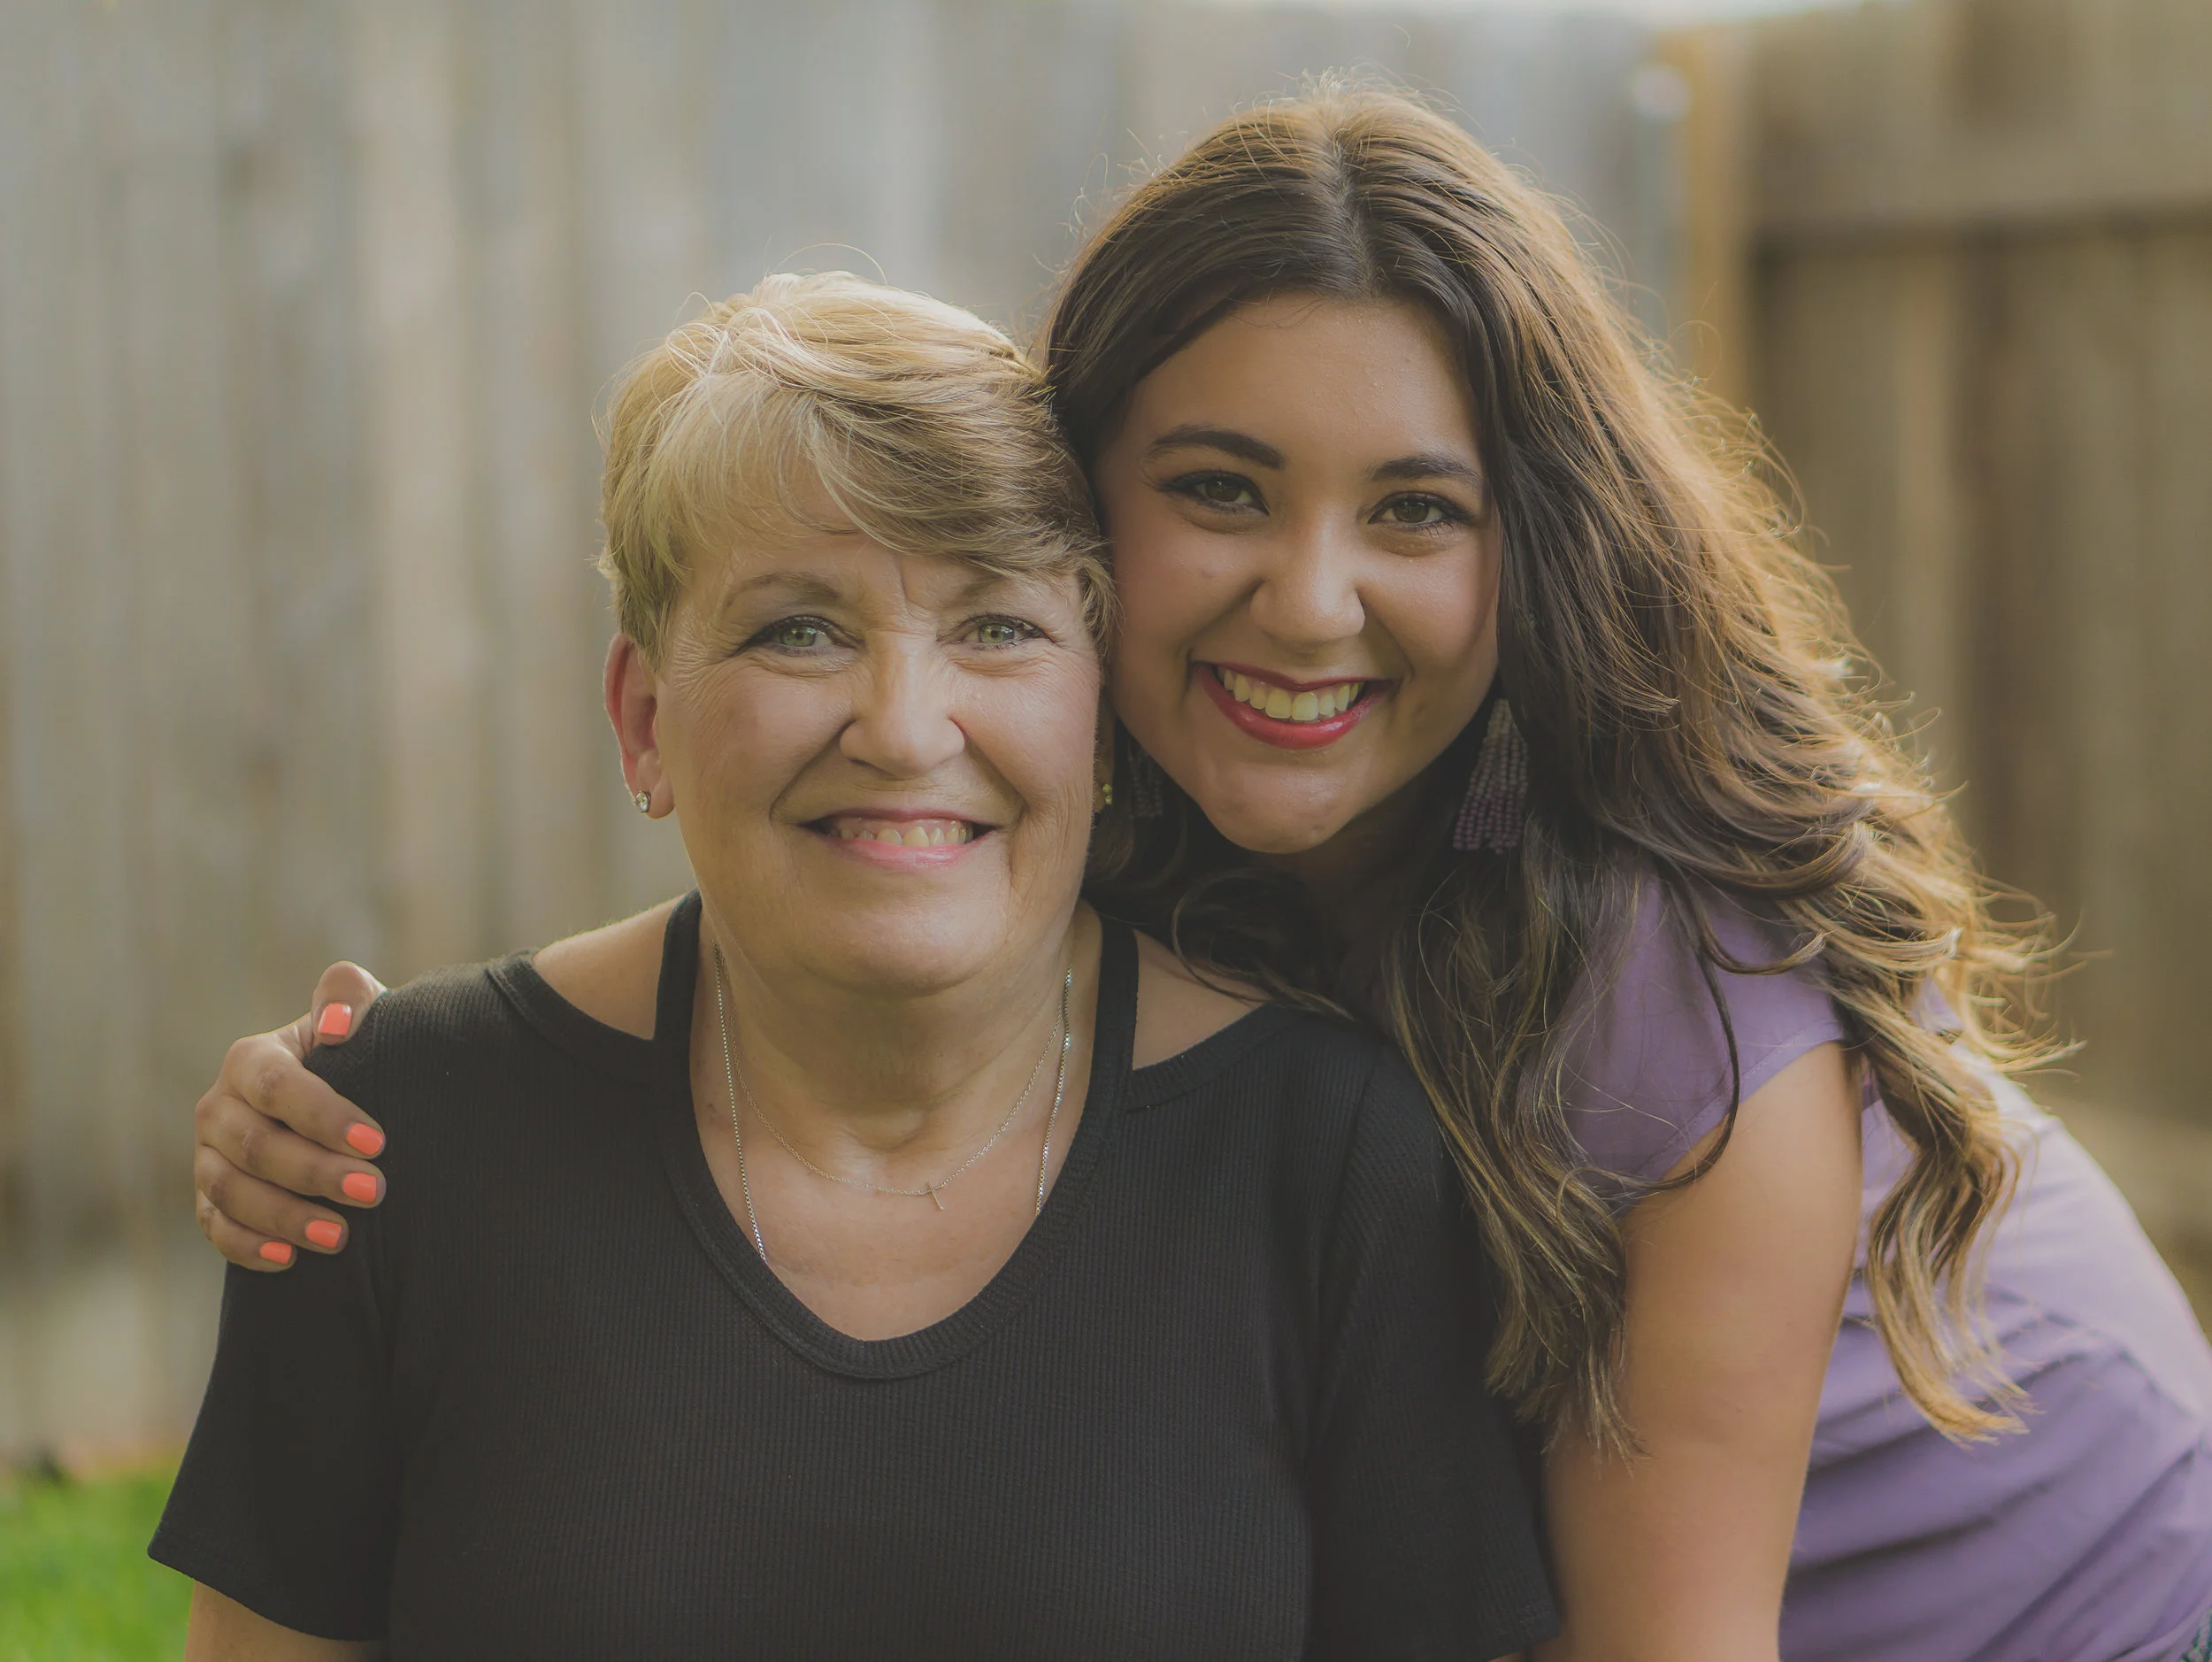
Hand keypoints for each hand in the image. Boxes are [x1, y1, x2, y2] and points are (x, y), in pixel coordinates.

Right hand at [193, 962, 389, 1270]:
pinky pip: (215, 1228)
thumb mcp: (359, 1013)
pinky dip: (247, 1246)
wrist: (341, 1096)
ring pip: (231, 1192)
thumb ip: (347, 997)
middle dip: (316, 1173)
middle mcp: (219, 1108)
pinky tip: (289, 1259)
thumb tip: (335, 1025)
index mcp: (250, 1059)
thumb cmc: (355, 1051)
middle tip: (374, 1192)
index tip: (377, 1143)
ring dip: (285, 1217)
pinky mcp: (209, 1199)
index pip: (277, 1086)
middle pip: (256, 1146)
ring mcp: (207, 1157)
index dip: (323, 1115)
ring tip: (340, 1237)